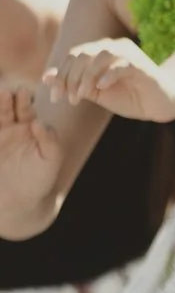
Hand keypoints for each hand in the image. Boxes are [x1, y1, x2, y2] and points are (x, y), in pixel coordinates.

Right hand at [0, 86, 61, 210]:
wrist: (17, 201)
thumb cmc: (38, 180)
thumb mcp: (51, 161)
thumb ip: (50, 142)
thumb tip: (39, 122)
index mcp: (31, 128)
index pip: (27, 110)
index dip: (25, 101)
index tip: (24, 92)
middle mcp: (13, 127)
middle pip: (8, 109)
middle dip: (7, 100)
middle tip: (7, 91)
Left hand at [44, 38, 174, 120]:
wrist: (161, 103)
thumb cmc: (130, 97)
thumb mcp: (96, 93)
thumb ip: (74, 84)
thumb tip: (46, 77)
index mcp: (101, 52)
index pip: (73, 56)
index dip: (61, 75)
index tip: (55, 97)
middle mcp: (113, 47)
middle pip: (82, 54)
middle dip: (70, 78)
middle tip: (69, 100)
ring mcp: (128, 54)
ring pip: (99, 56)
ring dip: (86, 77)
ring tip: (82, 97)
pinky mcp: (141, 65)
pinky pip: (121, 64)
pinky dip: (108, 75)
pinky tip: (101, 88)